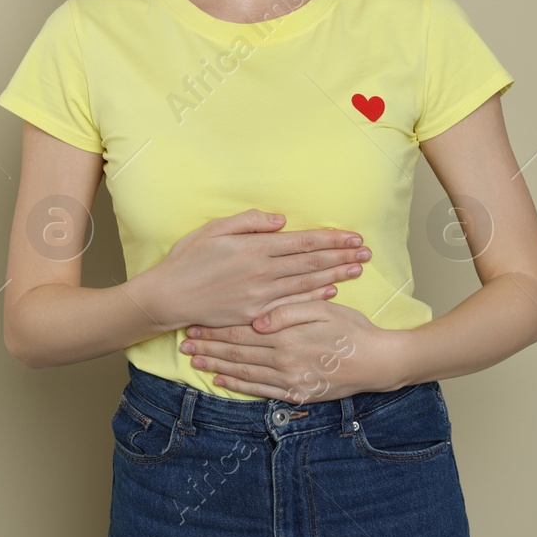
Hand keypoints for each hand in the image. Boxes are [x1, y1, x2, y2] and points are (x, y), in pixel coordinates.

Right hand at [146, 209, 372, 330]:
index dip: (332, 239)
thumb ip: (250, 222)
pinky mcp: (256, 314)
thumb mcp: (215, 229)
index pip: (304, 242)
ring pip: (307, 283)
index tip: (354, 236)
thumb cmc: (189, 259)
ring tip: (357, 269)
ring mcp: (262, 296)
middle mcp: (263, 272)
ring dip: (335, 275)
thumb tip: (282, 221)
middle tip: (366, 252)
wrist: (170, 297)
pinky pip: (292, 305)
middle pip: (312, 262)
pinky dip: (314, 297)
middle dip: (342, 256)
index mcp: (255, 248)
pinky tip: (331, 291)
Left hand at [181, 300, 405, 401]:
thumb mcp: (323, 310)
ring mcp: (289, 380)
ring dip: (217, 367)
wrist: (378, 363)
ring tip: (195, 361)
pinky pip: (260, 390)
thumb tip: (258, 320)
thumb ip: (288, 312)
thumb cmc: (352, 330)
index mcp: (286, 335)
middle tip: (184, 343)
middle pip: (237, 353)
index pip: (241, 332)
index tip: (194, 325)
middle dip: (209, 347)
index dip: (216, 329)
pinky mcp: (296, 394)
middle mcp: (283, 360)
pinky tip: (222, 381)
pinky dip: (238, 386)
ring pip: (243, 372)